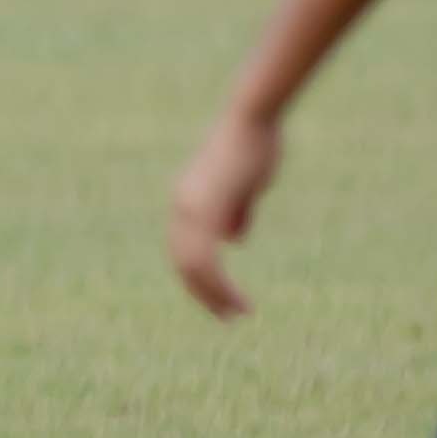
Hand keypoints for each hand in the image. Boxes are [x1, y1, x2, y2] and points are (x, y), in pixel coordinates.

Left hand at [167, 106, 279, 317]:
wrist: (252, 121)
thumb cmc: (254, 146)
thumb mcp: (244, 186)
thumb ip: (235, 213)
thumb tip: (233, 240)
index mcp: (187, 202)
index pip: (184, 249)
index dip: (200, 275)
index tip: (220, 296)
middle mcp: (181, 208)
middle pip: (183, 263)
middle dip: (204, 293)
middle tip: (227, 316)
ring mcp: (190, 211)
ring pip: (193, 268)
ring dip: (213, 295)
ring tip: (235, 314)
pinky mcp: (205, 212)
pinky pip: (207, 261)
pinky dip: (220, 286)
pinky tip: (236, 300)